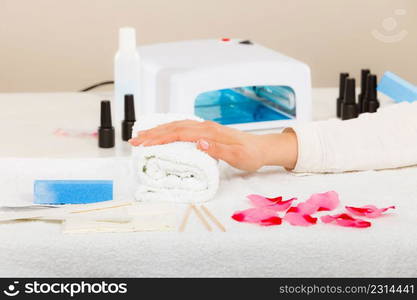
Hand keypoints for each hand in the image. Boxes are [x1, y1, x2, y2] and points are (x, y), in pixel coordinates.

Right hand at [129, 120, 297, 171]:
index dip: (159, 138)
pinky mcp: (206, 132)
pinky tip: (163, 132)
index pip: (179, 133)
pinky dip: (169, 129)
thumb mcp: (238, 156)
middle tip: (134, 141)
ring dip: (159, 130)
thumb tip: (198, 143)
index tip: (143, 143)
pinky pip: (183, 127)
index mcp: (210, 133)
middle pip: (173, 127)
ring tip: (142, 136)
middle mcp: (205, 127)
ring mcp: (205, 128)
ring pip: (177, 125)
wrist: (262, 148)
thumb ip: (218, 149)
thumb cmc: (251, 155)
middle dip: (152, 134)